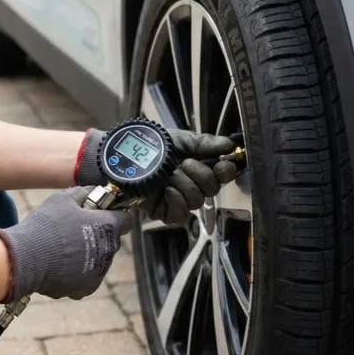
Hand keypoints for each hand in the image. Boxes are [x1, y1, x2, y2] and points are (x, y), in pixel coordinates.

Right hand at [0, 187, 131, 301]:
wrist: (27, 259)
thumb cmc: (46, 225)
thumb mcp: (62, 199)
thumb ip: (82, 194)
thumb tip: (90, 191)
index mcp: (108, 226)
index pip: (125, 220)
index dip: (115, 215)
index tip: (103, 215)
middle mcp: (109, 249)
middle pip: (111, 240)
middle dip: (99, 235)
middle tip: (76, 231)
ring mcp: (99, 271)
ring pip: (99, 260)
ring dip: (88, 255)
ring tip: (63, 250)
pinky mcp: (87, 288)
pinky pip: (87, 277)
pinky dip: (78, 273)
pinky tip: (61, 266)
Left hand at [75, 127, 241, 225]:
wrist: (124, 156)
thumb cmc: (150, 146)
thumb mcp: (179, 140)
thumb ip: (205, 144)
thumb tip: (230, 145)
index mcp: (197, 166)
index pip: (222, 175)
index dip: (226, 172)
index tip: (223, 165)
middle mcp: (191, 184)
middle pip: (212, 189)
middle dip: (200, 175)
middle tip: (183, 164)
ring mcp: (177, 200)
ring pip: (197, 201)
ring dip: (184, 184)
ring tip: (168, 175)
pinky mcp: (164, 212)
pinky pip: (181, 214)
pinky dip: (176, 200)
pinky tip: (166, 189)